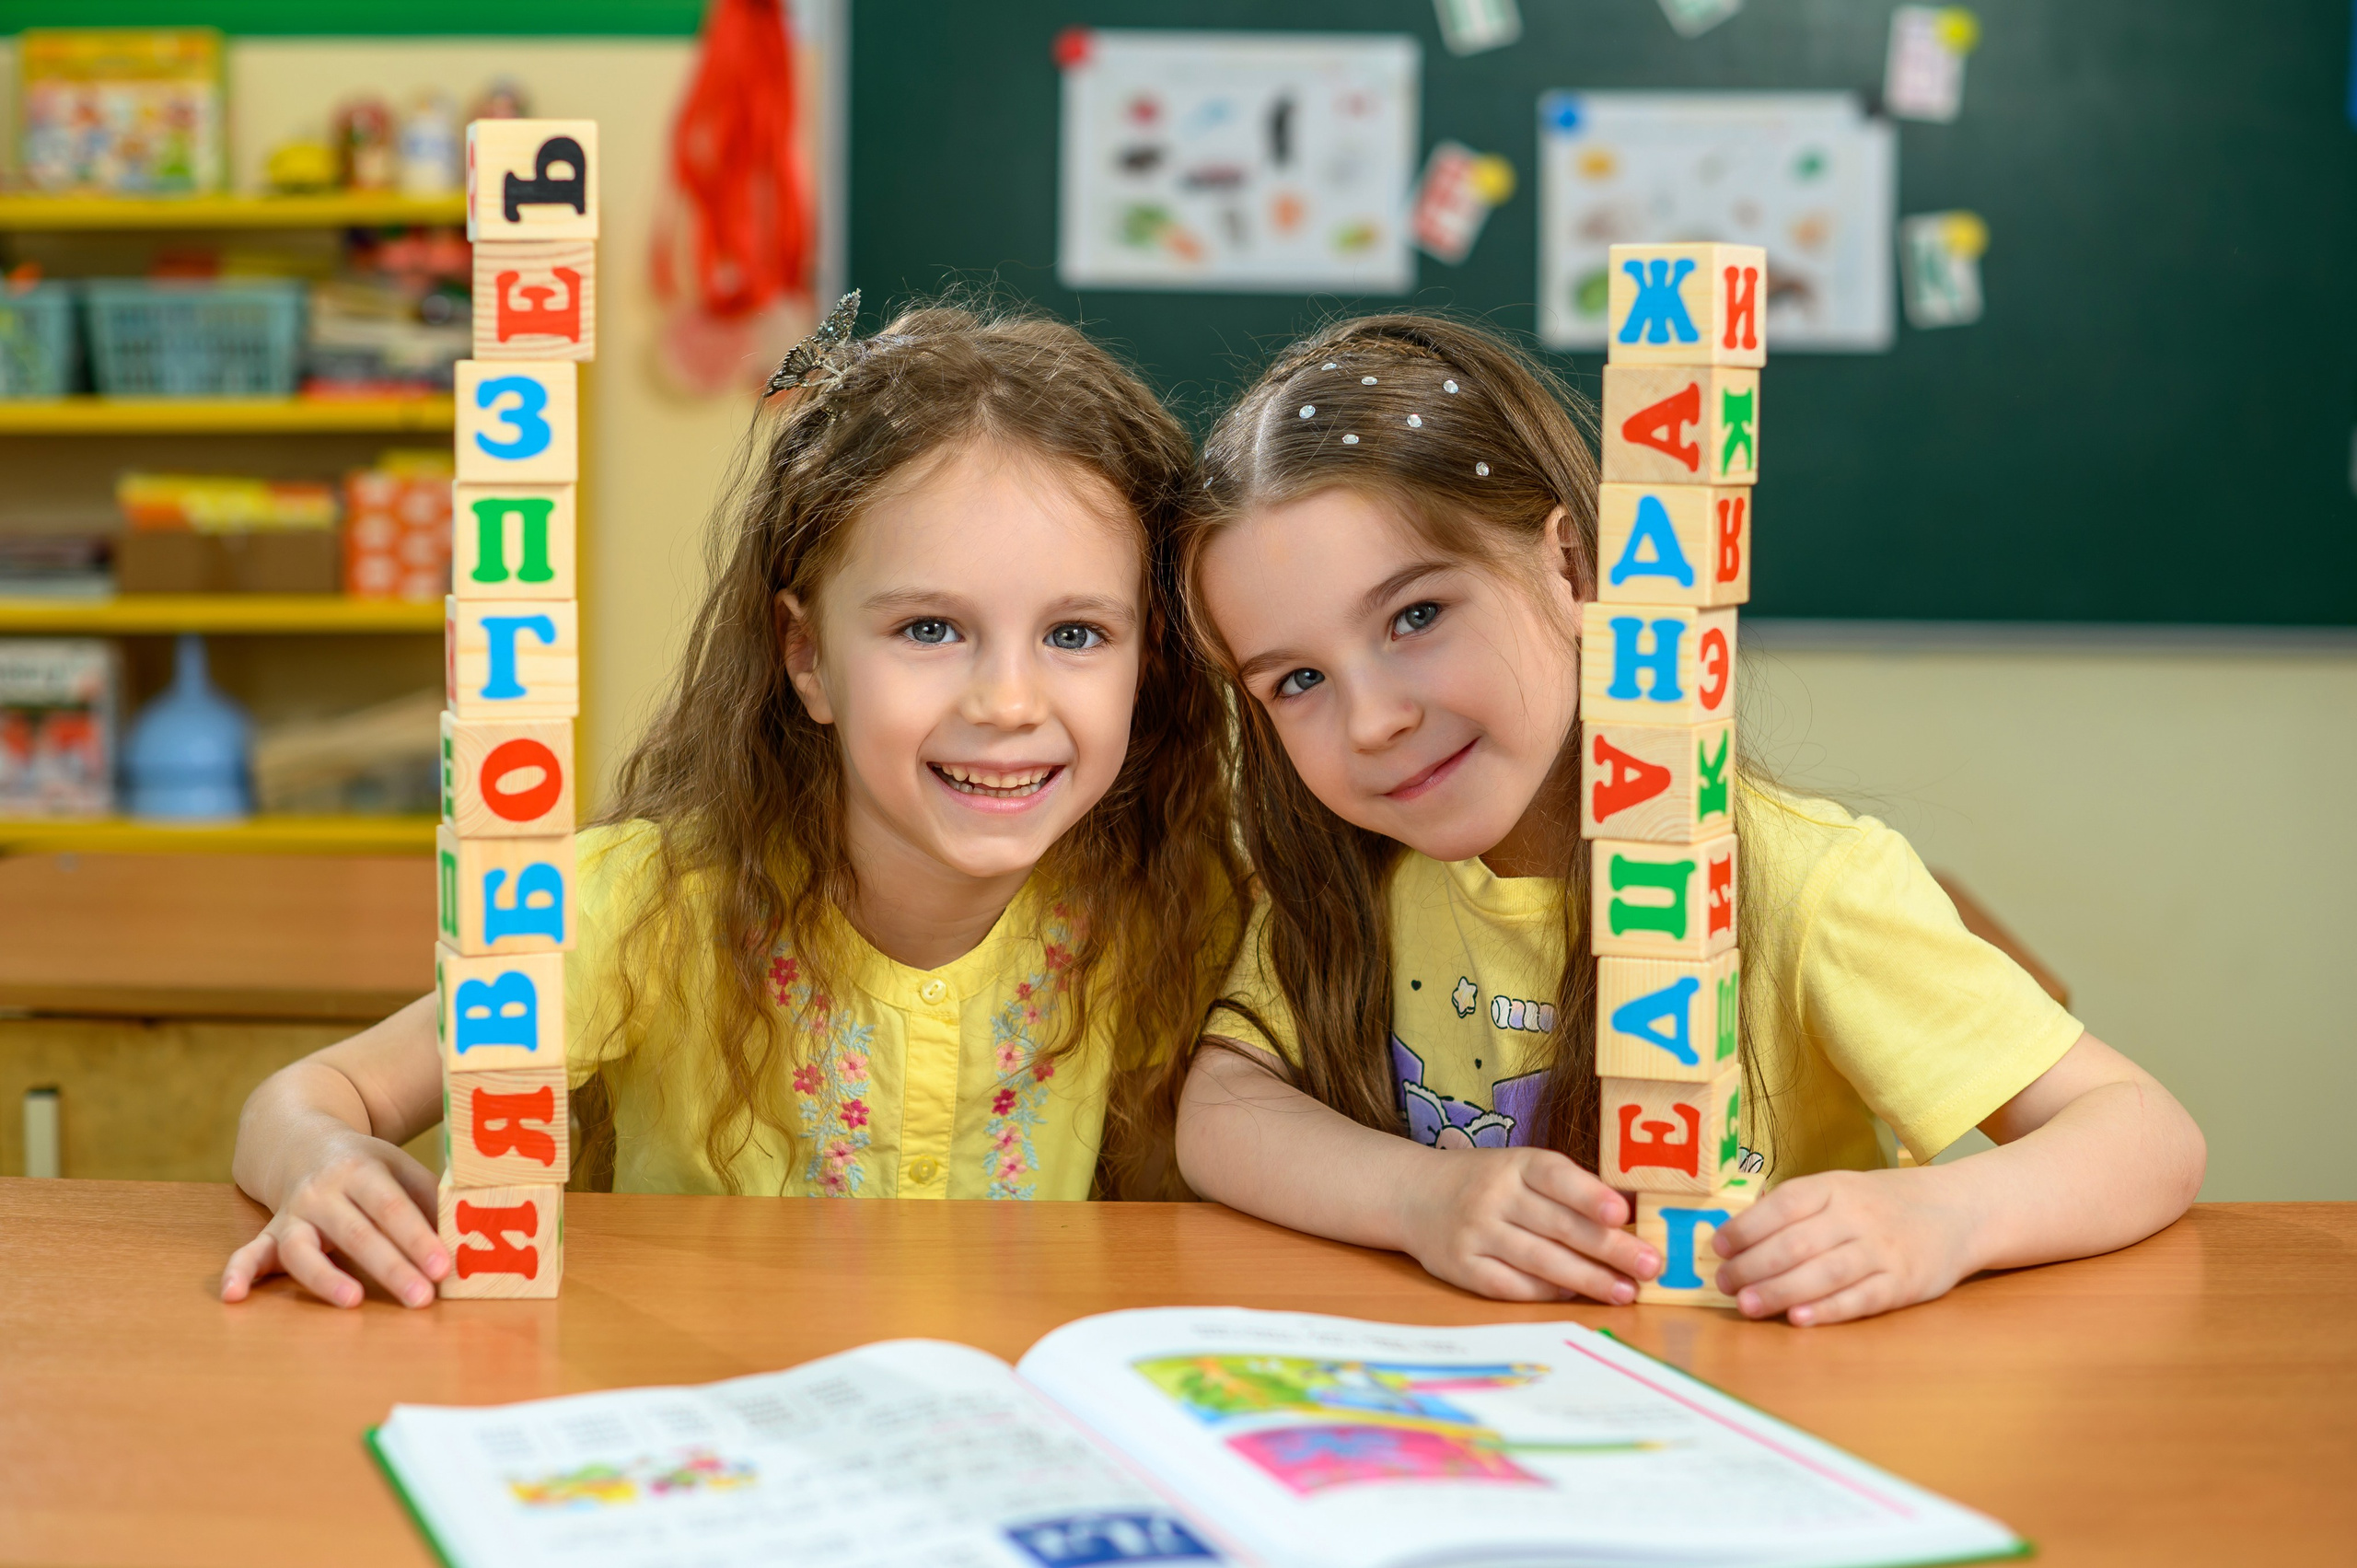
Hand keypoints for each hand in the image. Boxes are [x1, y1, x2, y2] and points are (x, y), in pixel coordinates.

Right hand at [220, 1131, 448, 1308]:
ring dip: (327, 1278)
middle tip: (422, 1297)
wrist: (301, 1139)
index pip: (392, 1207)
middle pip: (358, 1233)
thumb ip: (431, 1199)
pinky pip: (250, 1253)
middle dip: (392, 1267)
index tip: (443, 1267)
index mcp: (361, 1171)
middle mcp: (323, 1192)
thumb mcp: (401, 1168)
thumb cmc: (366, 1166)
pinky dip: (238, 1273)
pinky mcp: (270, 1233)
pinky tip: (233, 1297)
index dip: (418, 1237)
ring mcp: (293, 1214)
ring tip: (352, 1302)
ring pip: (304, 1249)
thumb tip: (471, 1235)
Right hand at [1399, 1147, 1659, 1303]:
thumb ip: (1570, 1189)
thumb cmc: (1487, 1183)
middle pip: (1557, 1225)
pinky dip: (1548, 1292)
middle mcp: (1494, 1195)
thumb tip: (1633, 1213)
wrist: (1414, 1194)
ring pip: (1540, 1260)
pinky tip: (1576, 1295)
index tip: (1622, 1213)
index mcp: (1515, 1163)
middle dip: (1609, 1248)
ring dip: (1588, 1278)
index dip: (1589, 1195)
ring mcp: (1475, 1232)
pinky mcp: (1462, 1267)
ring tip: (1626, 1291)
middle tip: (1650, 1265)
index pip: (1555, 1176)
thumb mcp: (1523, 1169)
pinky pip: (1512, 1285)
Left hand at [1711, 1167, 1979, 1325]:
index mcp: (1835, 1188)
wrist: (1958, 1210)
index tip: (1719, 1247)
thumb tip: (1739, 1233)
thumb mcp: (1841, 1189)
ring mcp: (1882, 1251)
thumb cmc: (1883, 1203)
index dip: (1746, 1227)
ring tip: (1747, 1305)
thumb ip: (1798, 1208)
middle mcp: (1857, 1217)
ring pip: (1823, 1274)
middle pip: (1796, 1244)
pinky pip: (1860, 1299)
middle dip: (1753, 1266)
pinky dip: (1827, 1310)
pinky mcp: (1903, 1283)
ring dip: (1780, 1292)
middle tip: (1724, 1284)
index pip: (1783, 1205)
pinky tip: (1798, 1318)